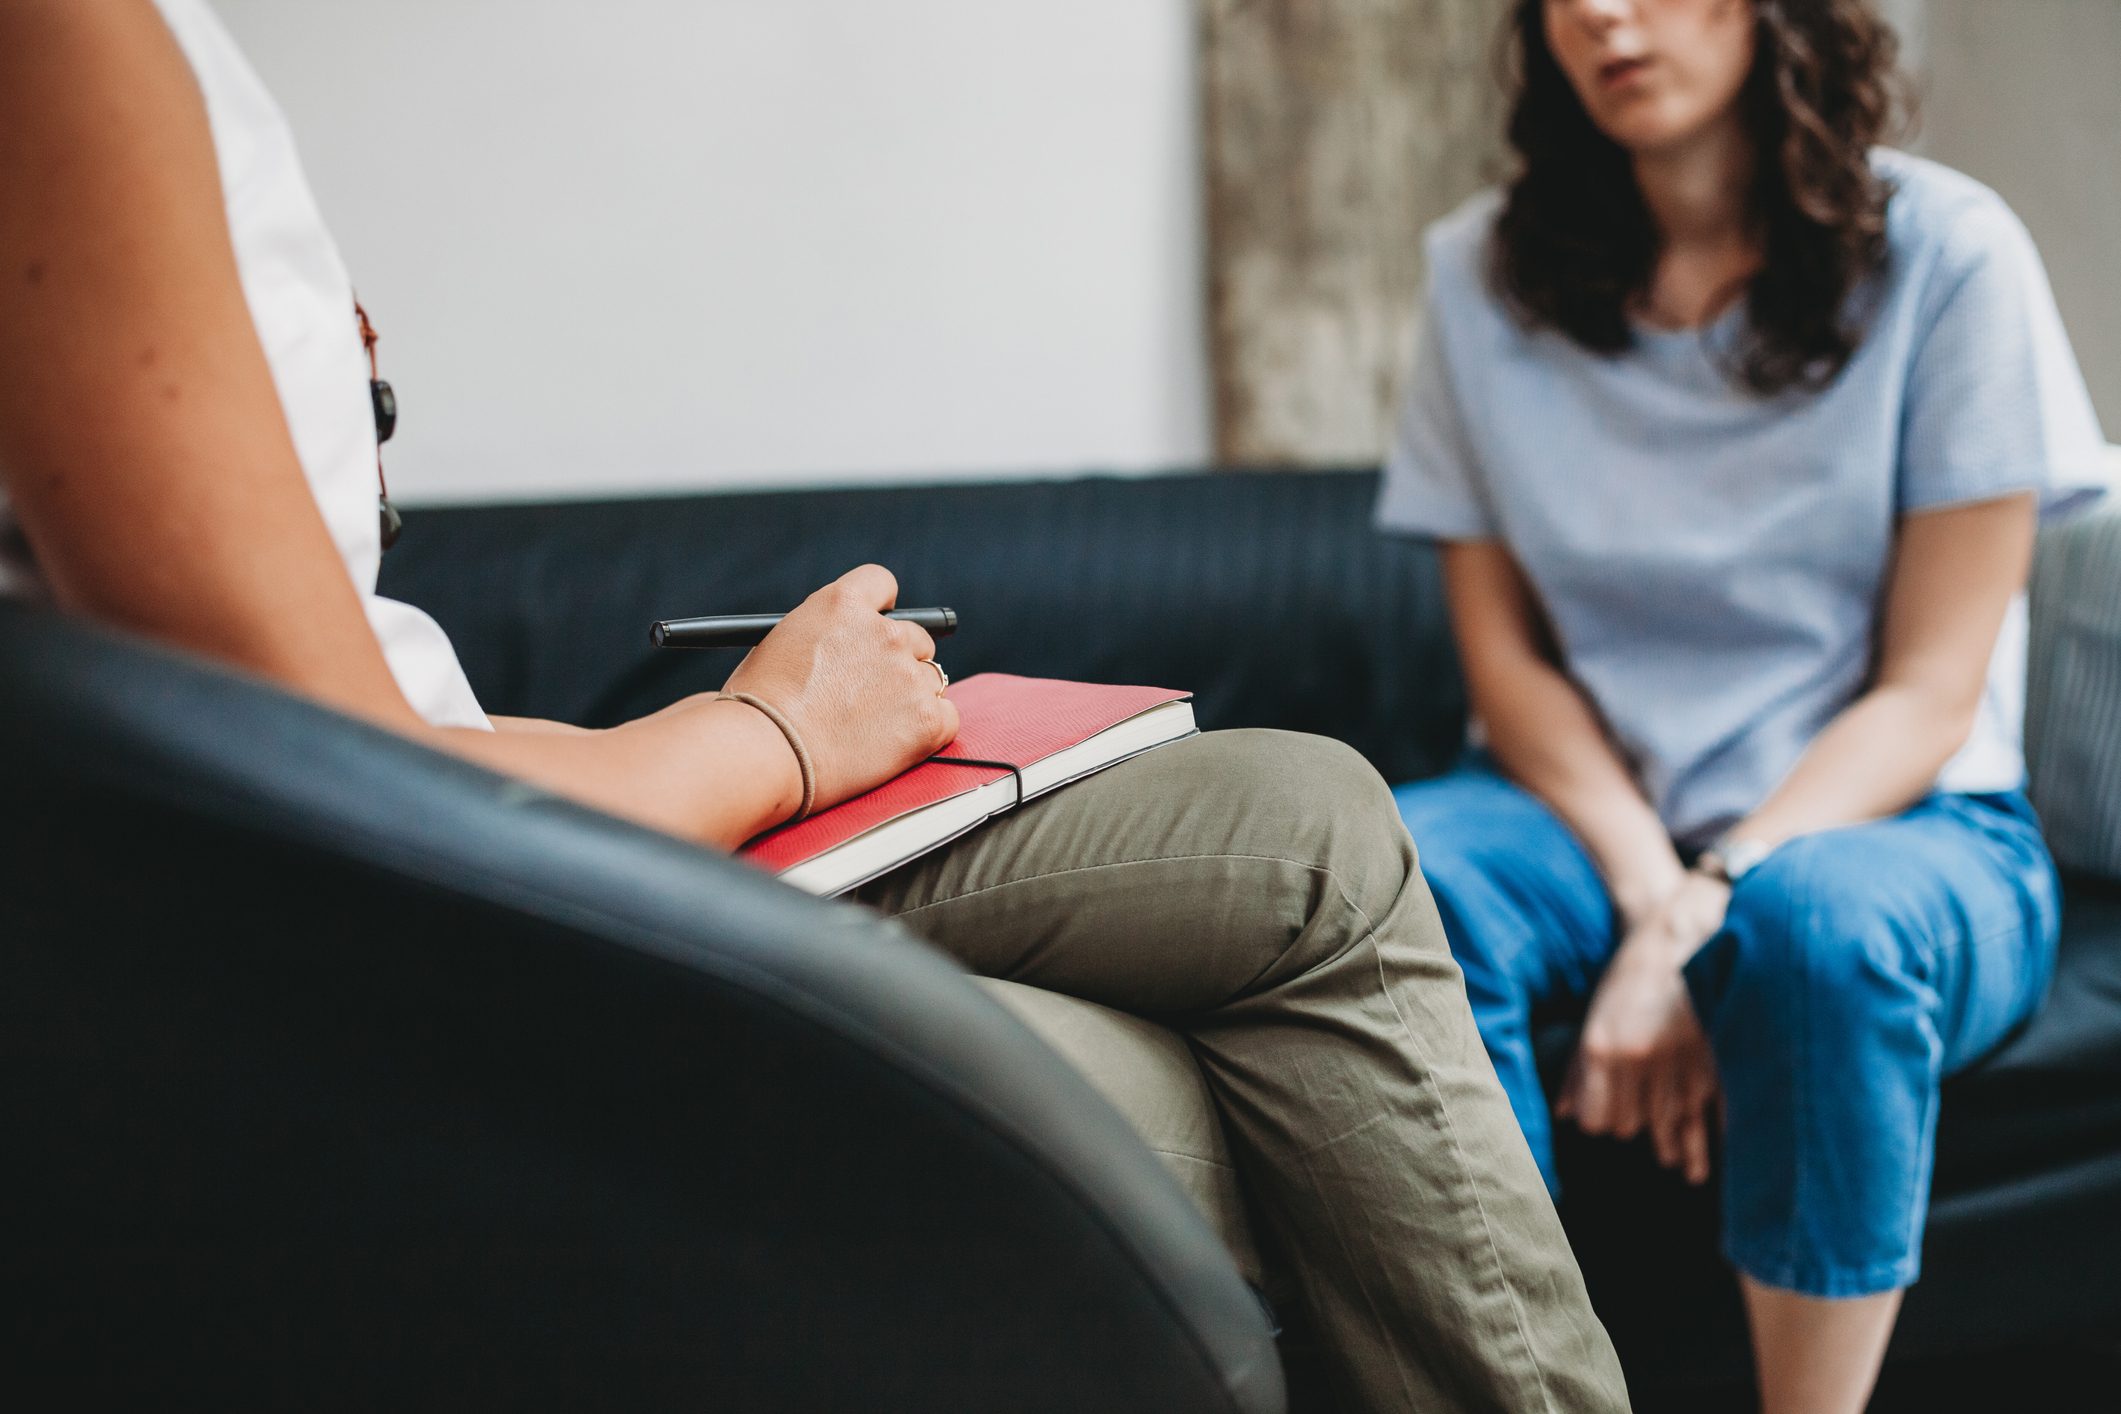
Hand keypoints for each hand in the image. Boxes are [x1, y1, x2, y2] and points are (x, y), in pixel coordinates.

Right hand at [722, 564, 959, 814]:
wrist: (766, 752)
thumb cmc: (758, 707)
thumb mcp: (780, 644)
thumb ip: (821, 636)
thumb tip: (837, 648)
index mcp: (842, 604)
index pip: (882, 584)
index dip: (882, 608)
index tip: (877, 627)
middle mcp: (884, 632)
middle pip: (915, 637)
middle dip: (897, 662)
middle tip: (870, 694)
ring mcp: (908, 675)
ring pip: (930, 679)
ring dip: (910, 698)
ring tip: (872, 727)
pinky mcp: (926, 718)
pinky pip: (947, 717)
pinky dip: (928, 731)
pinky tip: (895, 744)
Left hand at [1558, 872, 1730, 1184]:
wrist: (1679, 938)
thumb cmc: (1629, 977)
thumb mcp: (1595, 1018)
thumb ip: (1578, 1069)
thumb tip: (1564, 1113)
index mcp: (1603, 1049)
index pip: (1600, 1117)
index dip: (1604, 1125)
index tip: (1610, 1126)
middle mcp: (1639, 1060)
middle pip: (1636, 1124)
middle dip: (1641, 1132)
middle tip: (1652, 1143)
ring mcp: (1678, 1061)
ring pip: (1674, 1122)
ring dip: (1678, 1146)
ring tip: (1685, 1169)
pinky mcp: (1712, 1058)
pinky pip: (1709, 1108)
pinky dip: (1709, 1130)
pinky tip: (1712, 1150)